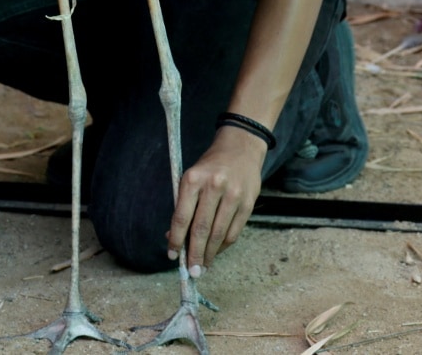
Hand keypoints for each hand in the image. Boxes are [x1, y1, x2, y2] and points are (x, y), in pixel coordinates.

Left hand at [166, 127, 267, 273]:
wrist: (240, 149)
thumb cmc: (209, 167)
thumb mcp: (191, 179)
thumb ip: (183, 207)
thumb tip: (174, 238)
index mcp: (193, 179)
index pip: (182, 216)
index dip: (177, 240)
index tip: (172, 256)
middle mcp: (213, 186)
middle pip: (202, 229)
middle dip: (195, 254)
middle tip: (191, 271)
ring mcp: (233, 195)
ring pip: (219, 234)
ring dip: (210, 254)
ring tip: (203, 266)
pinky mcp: (248, 203)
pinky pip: (234, 232)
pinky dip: (223, 246)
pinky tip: (216, 252)